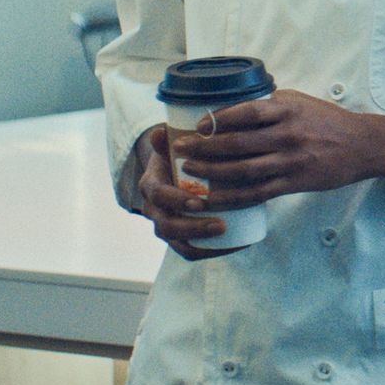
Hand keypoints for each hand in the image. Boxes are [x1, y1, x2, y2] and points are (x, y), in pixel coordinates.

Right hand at [134, 125, 235, 259]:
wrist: (179, 168)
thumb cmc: (183, 153)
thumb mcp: (176, 143)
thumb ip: (170, 137)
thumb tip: (160, 131)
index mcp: (151, 184)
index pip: (158, 196)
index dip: (176, 201)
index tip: (200, 202)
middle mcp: (154, 208)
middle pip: (166, 226)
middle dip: (192, 228)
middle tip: (220, 224)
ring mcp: (166, 224)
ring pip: (177, 242)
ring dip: (201, 242)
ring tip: (227, 234)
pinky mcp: (180, 237)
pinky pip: (190, 251)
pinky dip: (209, 252)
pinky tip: (234, 247)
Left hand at [169, 89, 378, 209]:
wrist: (362, 145)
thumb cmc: (328, 121)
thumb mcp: (301, 102)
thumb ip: (270, 104)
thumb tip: (234, 107)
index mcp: (287, 109)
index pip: (244, 112)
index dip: (216, 120)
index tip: (196, 126)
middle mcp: (288, 134)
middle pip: (236, 143)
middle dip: (202, 147)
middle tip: (179, 149)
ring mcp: (291, 160)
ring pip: (242, 169)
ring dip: (210, 172)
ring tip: (189, 171)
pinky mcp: (294, 182)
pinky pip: (256, 192)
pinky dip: (230, 196)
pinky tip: (212, 198)